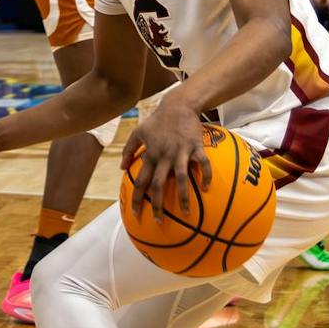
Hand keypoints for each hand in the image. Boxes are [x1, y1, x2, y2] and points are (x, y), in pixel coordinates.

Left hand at [120, 97, 211, 221]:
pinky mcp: (195, 147)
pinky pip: (203, 164)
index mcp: (150, 155)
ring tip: (186, 213)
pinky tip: (207, 188)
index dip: (136, 198)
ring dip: (182, 197)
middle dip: (157, 205)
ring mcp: (180, 152)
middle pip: (158, 185)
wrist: (178, 105)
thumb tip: (122, 169)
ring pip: (180, 179)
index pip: (140, 181)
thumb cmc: (157, 121)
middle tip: (159, 222)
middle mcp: (164, 157)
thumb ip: (128, 150)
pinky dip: (206, 176)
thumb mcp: (138, 132)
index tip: (135, 214)